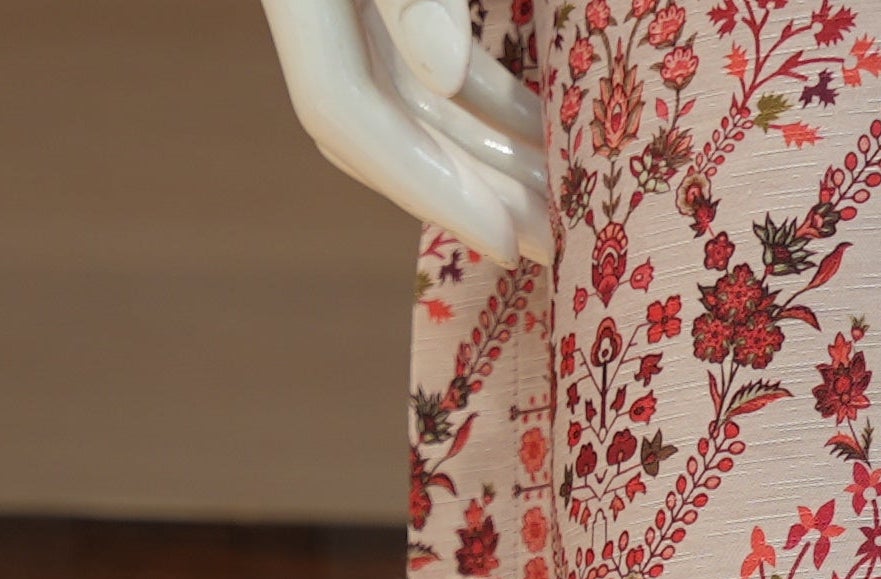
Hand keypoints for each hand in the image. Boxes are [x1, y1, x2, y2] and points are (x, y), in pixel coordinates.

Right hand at [261, 0, 551, 269]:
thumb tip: (443, 75)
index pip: (344, 113)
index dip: (426, 185)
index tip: (504, 242)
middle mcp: (308, 13)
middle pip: (383, 126)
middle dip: (471, 190)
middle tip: (555, 245)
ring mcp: (340, 7)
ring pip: (412, 102)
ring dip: (488, 152)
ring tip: (565, 195)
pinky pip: (425, 60)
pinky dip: (482, 97)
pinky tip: (541, 128)